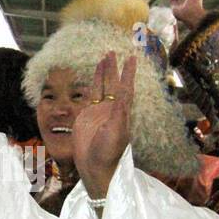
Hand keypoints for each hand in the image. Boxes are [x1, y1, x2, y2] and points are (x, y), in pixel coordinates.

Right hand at [73, 52, 135, 199]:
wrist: (94, 167)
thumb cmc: (109, 153)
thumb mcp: (116, 132)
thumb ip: (119, 112)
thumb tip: (123, 92)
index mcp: (122, 113)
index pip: (126, 88)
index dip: (129, 74)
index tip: (132, 58)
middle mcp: (112, 109)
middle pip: (114, 84)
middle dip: (115, 68)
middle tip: (114, 51)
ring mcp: (99, 112)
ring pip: (103, 87)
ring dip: (104, 73)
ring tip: (105, 57)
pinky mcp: (87, 116)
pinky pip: (91, 95)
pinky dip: (93, 83)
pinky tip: (94, 74)